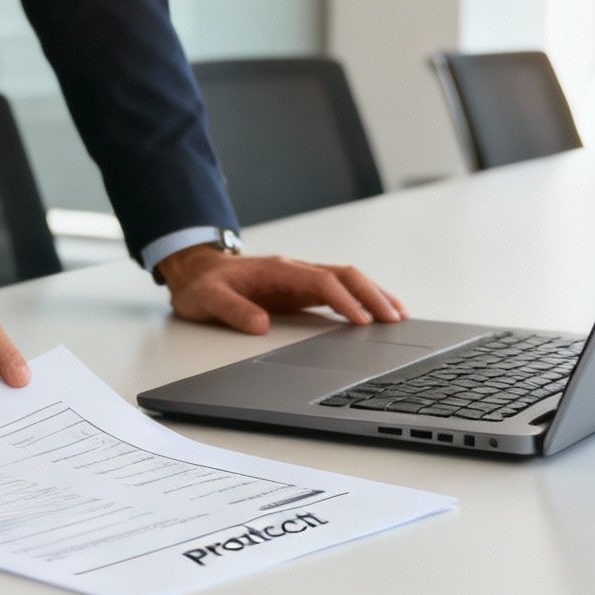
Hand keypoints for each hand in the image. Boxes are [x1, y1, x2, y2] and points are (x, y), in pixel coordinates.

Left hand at [157, 246, 406, 334]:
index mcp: (277, 269)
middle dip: (372, 295)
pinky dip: (360, 302)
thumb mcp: (207, 298)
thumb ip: (232, 309)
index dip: (344, 300)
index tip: (362, 321)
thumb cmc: (203, 284)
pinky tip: (375, 316)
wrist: (196, 271)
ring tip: (399, 316)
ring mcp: (299, 279)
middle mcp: (294, 271)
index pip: (321, 281)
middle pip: (344, 275)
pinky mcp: (300, 290)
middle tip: (395, 319)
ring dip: (373, 295)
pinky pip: (338, 291)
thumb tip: (260, 325)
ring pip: (347, 281)